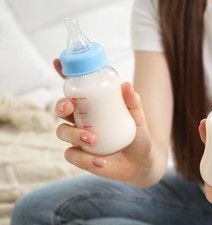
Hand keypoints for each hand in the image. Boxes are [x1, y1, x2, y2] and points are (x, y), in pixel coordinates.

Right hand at [53, 59, 154, 186]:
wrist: (141, 162)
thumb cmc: (137, 135)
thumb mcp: (138, 118)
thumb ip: (133, 102)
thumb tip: (126, 85)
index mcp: (92, 106)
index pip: (75, 88)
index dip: (64, 74)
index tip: (57, 62)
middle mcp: (81, 120)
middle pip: (60, 108)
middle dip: (60, 105)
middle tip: (69, 107)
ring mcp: (78, 138)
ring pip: (62, 132)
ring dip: (74, 134)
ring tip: (93, 139)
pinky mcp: (81, 157)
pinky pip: (72, 156)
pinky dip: (85, 159)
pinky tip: (101, 161)